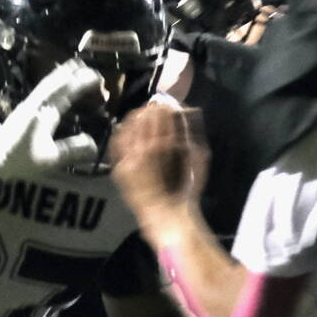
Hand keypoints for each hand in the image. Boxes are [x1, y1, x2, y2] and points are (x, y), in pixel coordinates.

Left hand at [0, 60, 102, 183]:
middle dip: (76, 73)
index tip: (99, 79)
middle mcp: (36, 103)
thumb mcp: (49, 159)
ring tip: (80, 69)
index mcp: (44, 112)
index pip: (67, 90)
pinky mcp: (25, 108)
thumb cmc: (19, 158)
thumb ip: (72, 150)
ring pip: (49, 81)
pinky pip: (43, 87)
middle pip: (58, 80)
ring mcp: (29, 103)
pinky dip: (55, 80)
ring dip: (65, 74)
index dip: (84, 82)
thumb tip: (94, 144)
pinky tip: (60, 83)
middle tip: (94, 71)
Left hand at [111, 101, 209, 221]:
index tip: (166, 103)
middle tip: (153, 105)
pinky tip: (126, 129)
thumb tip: (188, 112)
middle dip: (150, 109)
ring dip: (135, 117)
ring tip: (141, 114)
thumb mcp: (199, 159)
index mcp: (168, 144)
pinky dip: (122, 132)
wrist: (165, 213)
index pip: (162, 114)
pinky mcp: (119, 167)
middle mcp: (146, 148)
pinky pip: (117, 142)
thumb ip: (195, 134)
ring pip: (128, 126)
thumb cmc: (186, 188)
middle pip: (144, 117)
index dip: (163, 106)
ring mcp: (130, 158)